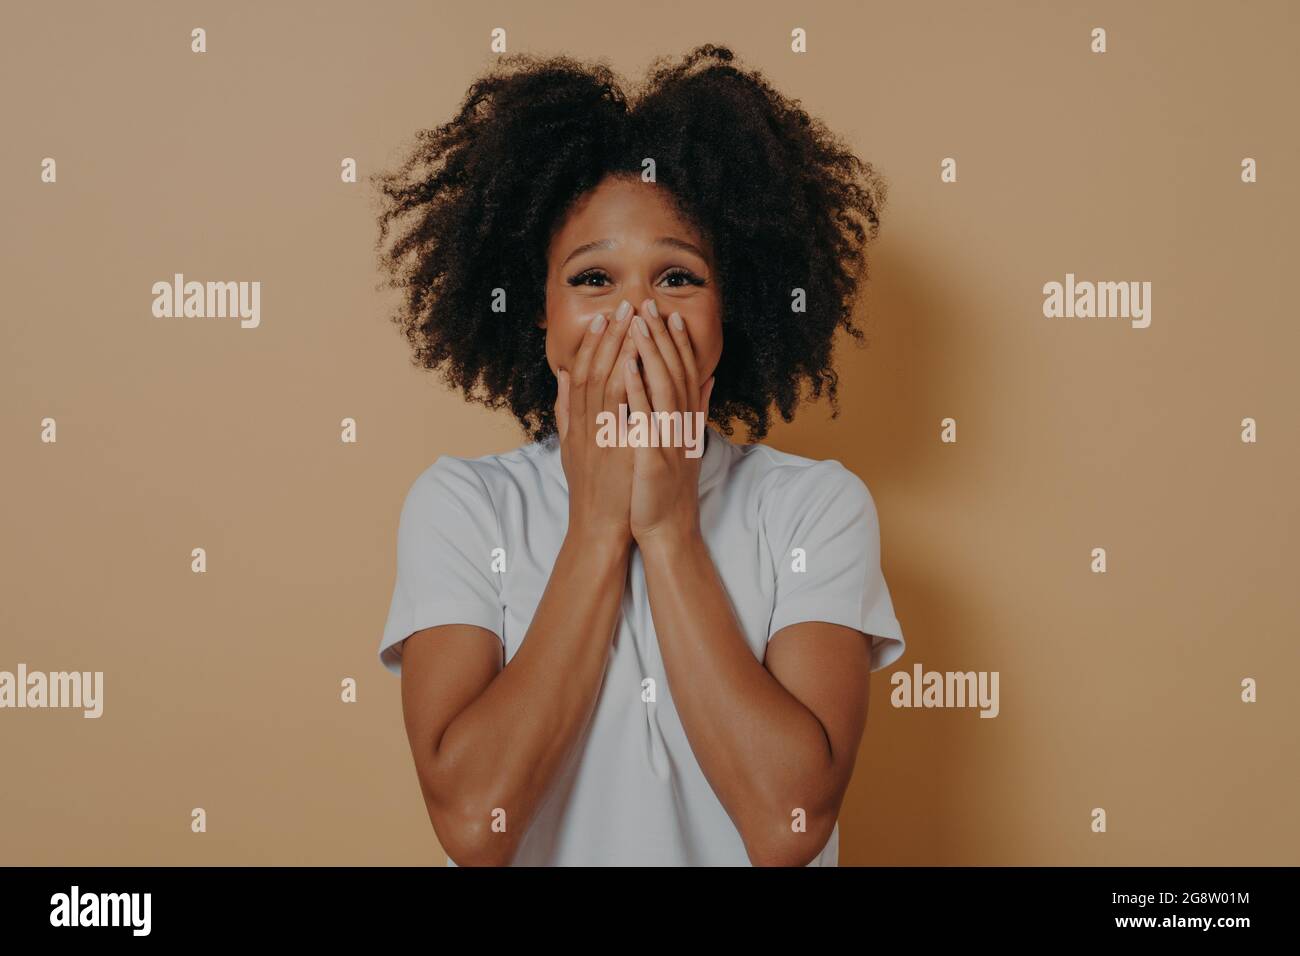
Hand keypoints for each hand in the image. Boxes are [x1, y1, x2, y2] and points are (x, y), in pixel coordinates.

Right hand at [555, 300, 640, 545]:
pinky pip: (614, 405)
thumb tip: (563, 379)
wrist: (597, 527)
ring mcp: (594, 433)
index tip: (604, 317)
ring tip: (629, 319)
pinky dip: (621, 377)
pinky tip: (632, 355)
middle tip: (620, 305)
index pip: (581, 372)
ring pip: (601, 379)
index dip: (593, 343)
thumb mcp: (573, 448)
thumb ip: (566, 412)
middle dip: (606, 336)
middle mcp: (582, 423)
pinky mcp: (609, 445)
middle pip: (590, 369)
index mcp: (577, 422)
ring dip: (615, 346)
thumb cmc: (593, 491)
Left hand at [622, 297, 715, 546]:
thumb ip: (696, 408)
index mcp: (686, 421)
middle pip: (674, 372)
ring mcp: (670, 439)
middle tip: (649, 305)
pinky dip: (637, 391)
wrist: (668, 528)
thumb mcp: (687, 442)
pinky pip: (645, 417)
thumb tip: (709, 377)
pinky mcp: (654, 456)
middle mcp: (681, 426)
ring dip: (650, 353)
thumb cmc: (668, 487)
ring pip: (662, 387)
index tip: (668, 314)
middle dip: (661, 337)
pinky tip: (627, 368)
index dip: (677, 342)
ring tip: (637, 324)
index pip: (683, 373)